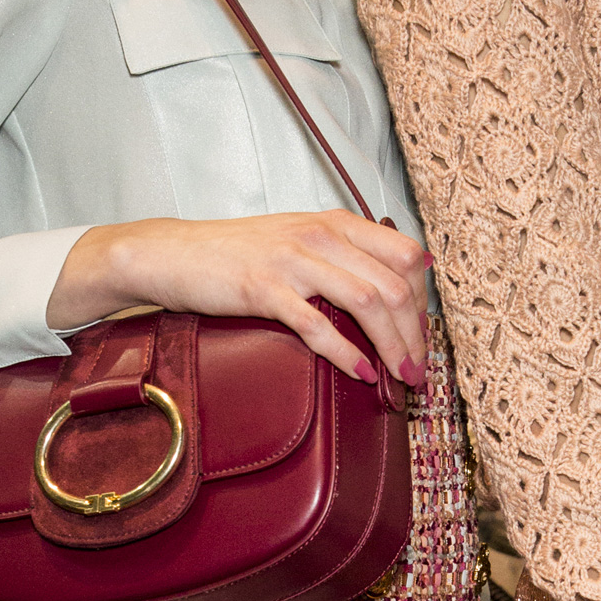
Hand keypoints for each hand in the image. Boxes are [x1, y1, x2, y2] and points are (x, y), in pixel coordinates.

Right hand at [46, 211, 429, 388]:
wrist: (176, 254)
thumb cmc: (240, 253)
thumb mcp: (303, 240)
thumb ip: (350, 253)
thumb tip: (408, 273)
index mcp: (337, 223)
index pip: (407, 257)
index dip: (424, 303)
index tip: (422, 338)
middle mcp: (322, 236)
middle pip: (395, 284)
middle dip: (416, 334)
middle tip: (418, 371)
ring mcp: (293, 261)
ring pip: (368, 301)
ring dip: (392, 346)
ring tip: (401, 377)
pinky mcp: (264, 289)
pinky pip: (318, 324)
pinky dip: (346, 353)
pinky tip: (361, 373)